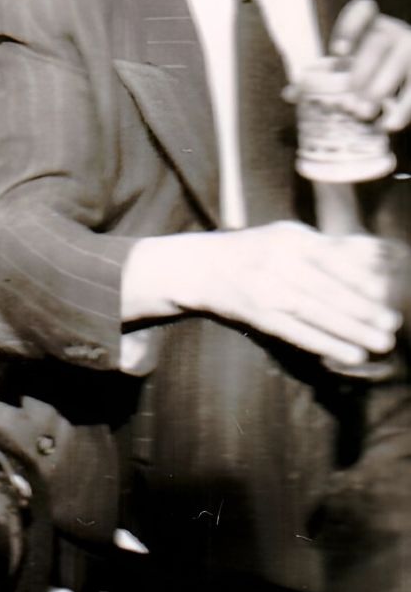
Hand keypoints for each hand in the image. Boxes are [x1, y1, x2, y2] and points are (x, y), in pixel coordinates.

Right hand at [187, 221, 403, 367]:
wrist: (200, 267)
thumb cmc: (254, 251)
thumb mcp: (286, 236)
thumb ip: (324, 248)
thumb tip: (373, 261)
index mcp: (290, 238)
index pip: (334, 260)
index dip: (363, 281)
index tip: (388, 295)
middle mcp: (277, 261)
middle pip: (328, 289)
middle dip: (364, 309)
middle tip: (392, 324)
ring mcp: (266, 289)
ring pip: (316, 313)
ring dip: (352, 331)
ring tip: (380, 344)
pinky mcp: (258, 315)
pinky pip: (298, 332)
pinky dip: (326, 344)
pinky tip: (350, 354)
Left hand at [328, 0, 410, 128]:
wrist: (410, 79)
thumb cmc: (369, 71)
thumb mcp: (348, 69)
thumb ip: (320, 79)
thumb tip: (290, 94)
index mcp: (371, 24)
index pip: (363, 10)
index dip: (350, 27)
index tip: (338, 52)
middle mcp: (394, 33)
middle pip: (376, 46)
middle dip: (361, 73)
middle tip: (347, 100)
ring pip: (397, 65)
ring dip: (379, 91)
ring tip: (361, 114)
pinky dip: (403, 110)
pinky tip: (388, 125)